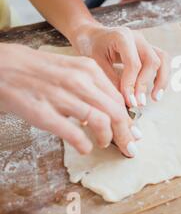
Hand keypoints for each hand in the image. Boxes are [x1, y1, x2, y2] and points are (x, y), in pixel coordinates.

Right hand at [0, 44, 140, 156]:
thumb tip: (115, 110)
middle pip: (115, 111)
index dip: (129, 120)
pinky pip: (73, 133)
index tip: (134, 133)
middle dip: (126, 133)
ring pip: (100, 121)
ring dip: (107, 138)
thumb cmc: (42, 71)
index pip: (119, 99)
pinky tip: (85, 148)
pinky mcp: (43, 112)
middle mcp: (78, 81)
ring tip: (104, 143)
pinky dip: (84, 144)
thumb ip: (94, 87)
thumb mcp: (73, 70)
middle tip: (129, 147)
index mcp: (89, 70)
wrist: (4, 66)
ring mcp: (61, 96)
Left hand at [72, 24, 169, 107]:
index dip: (132, 84)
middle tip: (138, 102)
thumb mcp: (95, 63)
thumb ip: (110, 79)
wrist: (92, 35)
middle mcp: (137, 38)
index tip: (129, 100)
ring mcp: (146, 42)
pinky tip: (156, 91)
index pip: (133, 63)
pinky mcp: (150, 49)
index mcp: (122, 37)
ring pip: (163, 59)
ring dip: (161, 80)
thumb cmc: (92, 47)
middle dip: (145, 84)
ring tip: (155, 98)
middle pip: (151, 61)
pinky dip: (162, 76)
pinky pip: (163, 61)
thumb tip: (126, 100)